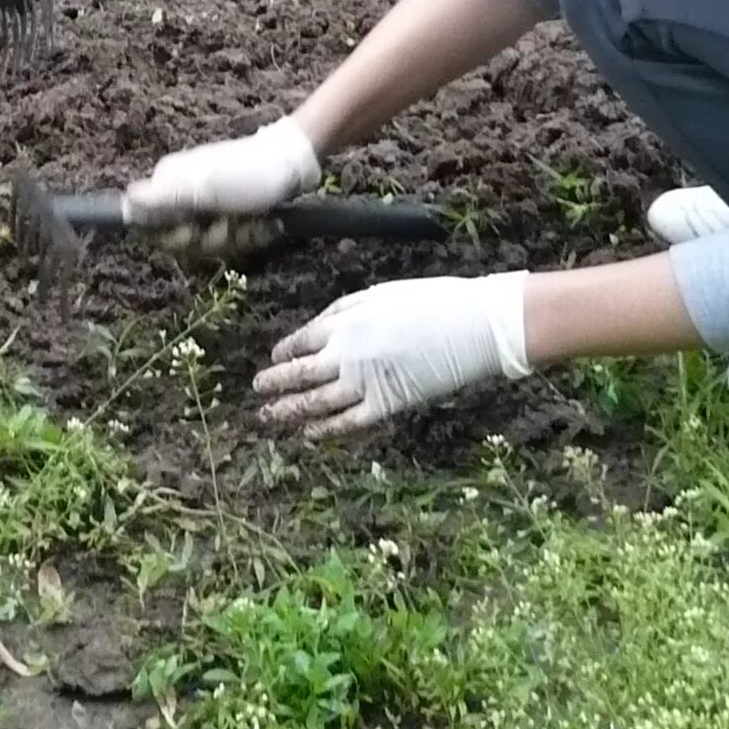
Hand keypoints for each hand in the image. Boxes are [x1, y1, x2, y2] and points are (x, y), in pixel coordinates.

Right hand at [121, 116, 319, 255]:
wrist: (295, 164)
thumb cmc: (249, 174)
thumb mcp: (205, 190)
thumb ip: (162, 201)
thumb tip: (124, 204)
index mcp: (169, 184)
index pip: (150, 229)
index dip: (173, 238)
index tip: (193, 231)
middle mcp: (184, 193)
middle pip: (183, 242)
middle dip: (213, 240)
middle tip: (231, 222)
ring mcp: (210, 203)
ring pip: (211, 244)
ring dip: (238, 237)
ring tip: (256, 220)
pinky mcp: (232, 211)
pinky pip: (233, 238)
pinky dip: (252, 234)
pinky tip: (268, 223)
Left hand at [253, 273, 531, 439]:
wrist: (472, 325)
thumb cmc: (430, 301)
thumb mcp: (378, 294)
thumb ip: (344, 313)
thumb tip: (319, 328)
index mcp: (344, 322)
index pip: (302, 341)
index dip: (284, 352)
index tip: (274, 359)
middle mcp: (346, 354)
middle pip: (300, 374)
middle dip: (275, 384)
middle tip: (256, 392)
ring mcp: (365, 382)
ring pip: (316, 402)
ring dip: (289, 410)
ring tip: (268, 417)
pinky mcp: (387, 404)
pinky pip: (348, 422)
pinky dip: (325, 430)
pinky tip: (309, 434)